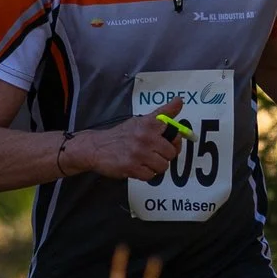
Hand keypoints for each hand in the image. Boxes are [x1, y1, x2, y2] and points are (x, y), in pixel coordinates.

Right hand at [68, 98, 184, 180]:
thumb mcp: (141, 120)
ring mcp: (139, 153)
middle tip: (154, 154)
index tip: (168, 142)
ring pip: (162, 166)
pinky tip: (137, 167)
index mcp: (149, 124)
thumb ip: (162, 114)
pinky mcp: (132, 167)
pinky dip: (145, 174)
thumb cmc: (121, 134)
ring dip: (155, 167)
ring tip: (145, 161)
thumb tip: (180, 101)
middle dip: (164, 156)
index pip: (175, 133)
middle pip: (171, 153)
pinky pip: (150, 176)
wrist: (96, 147)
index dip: (175, 141)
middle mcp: (145, 137)